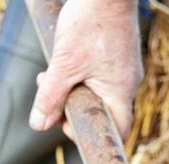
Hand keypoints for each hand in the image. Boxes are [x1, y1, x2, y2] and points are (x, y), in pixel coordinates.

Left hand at [29, 0, 142, 139]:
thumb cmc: (90, 23)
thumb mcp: (63, 64)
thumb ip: (51, 97)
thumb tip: (39, 125)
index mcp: (121, 92)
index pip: (116, 131)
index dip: (92, 135)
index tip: (65, 122)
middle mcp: (129, 83)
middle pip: (103, 111)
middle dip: (73, 107)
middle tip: (50, 95)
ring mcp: (127, 68)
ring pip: (100, 91)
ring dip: (74, 88)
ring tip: (54, 71)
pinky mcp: (121, 54)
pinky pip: (103, 75)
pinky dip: (83, 73)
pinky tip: (68, 57)